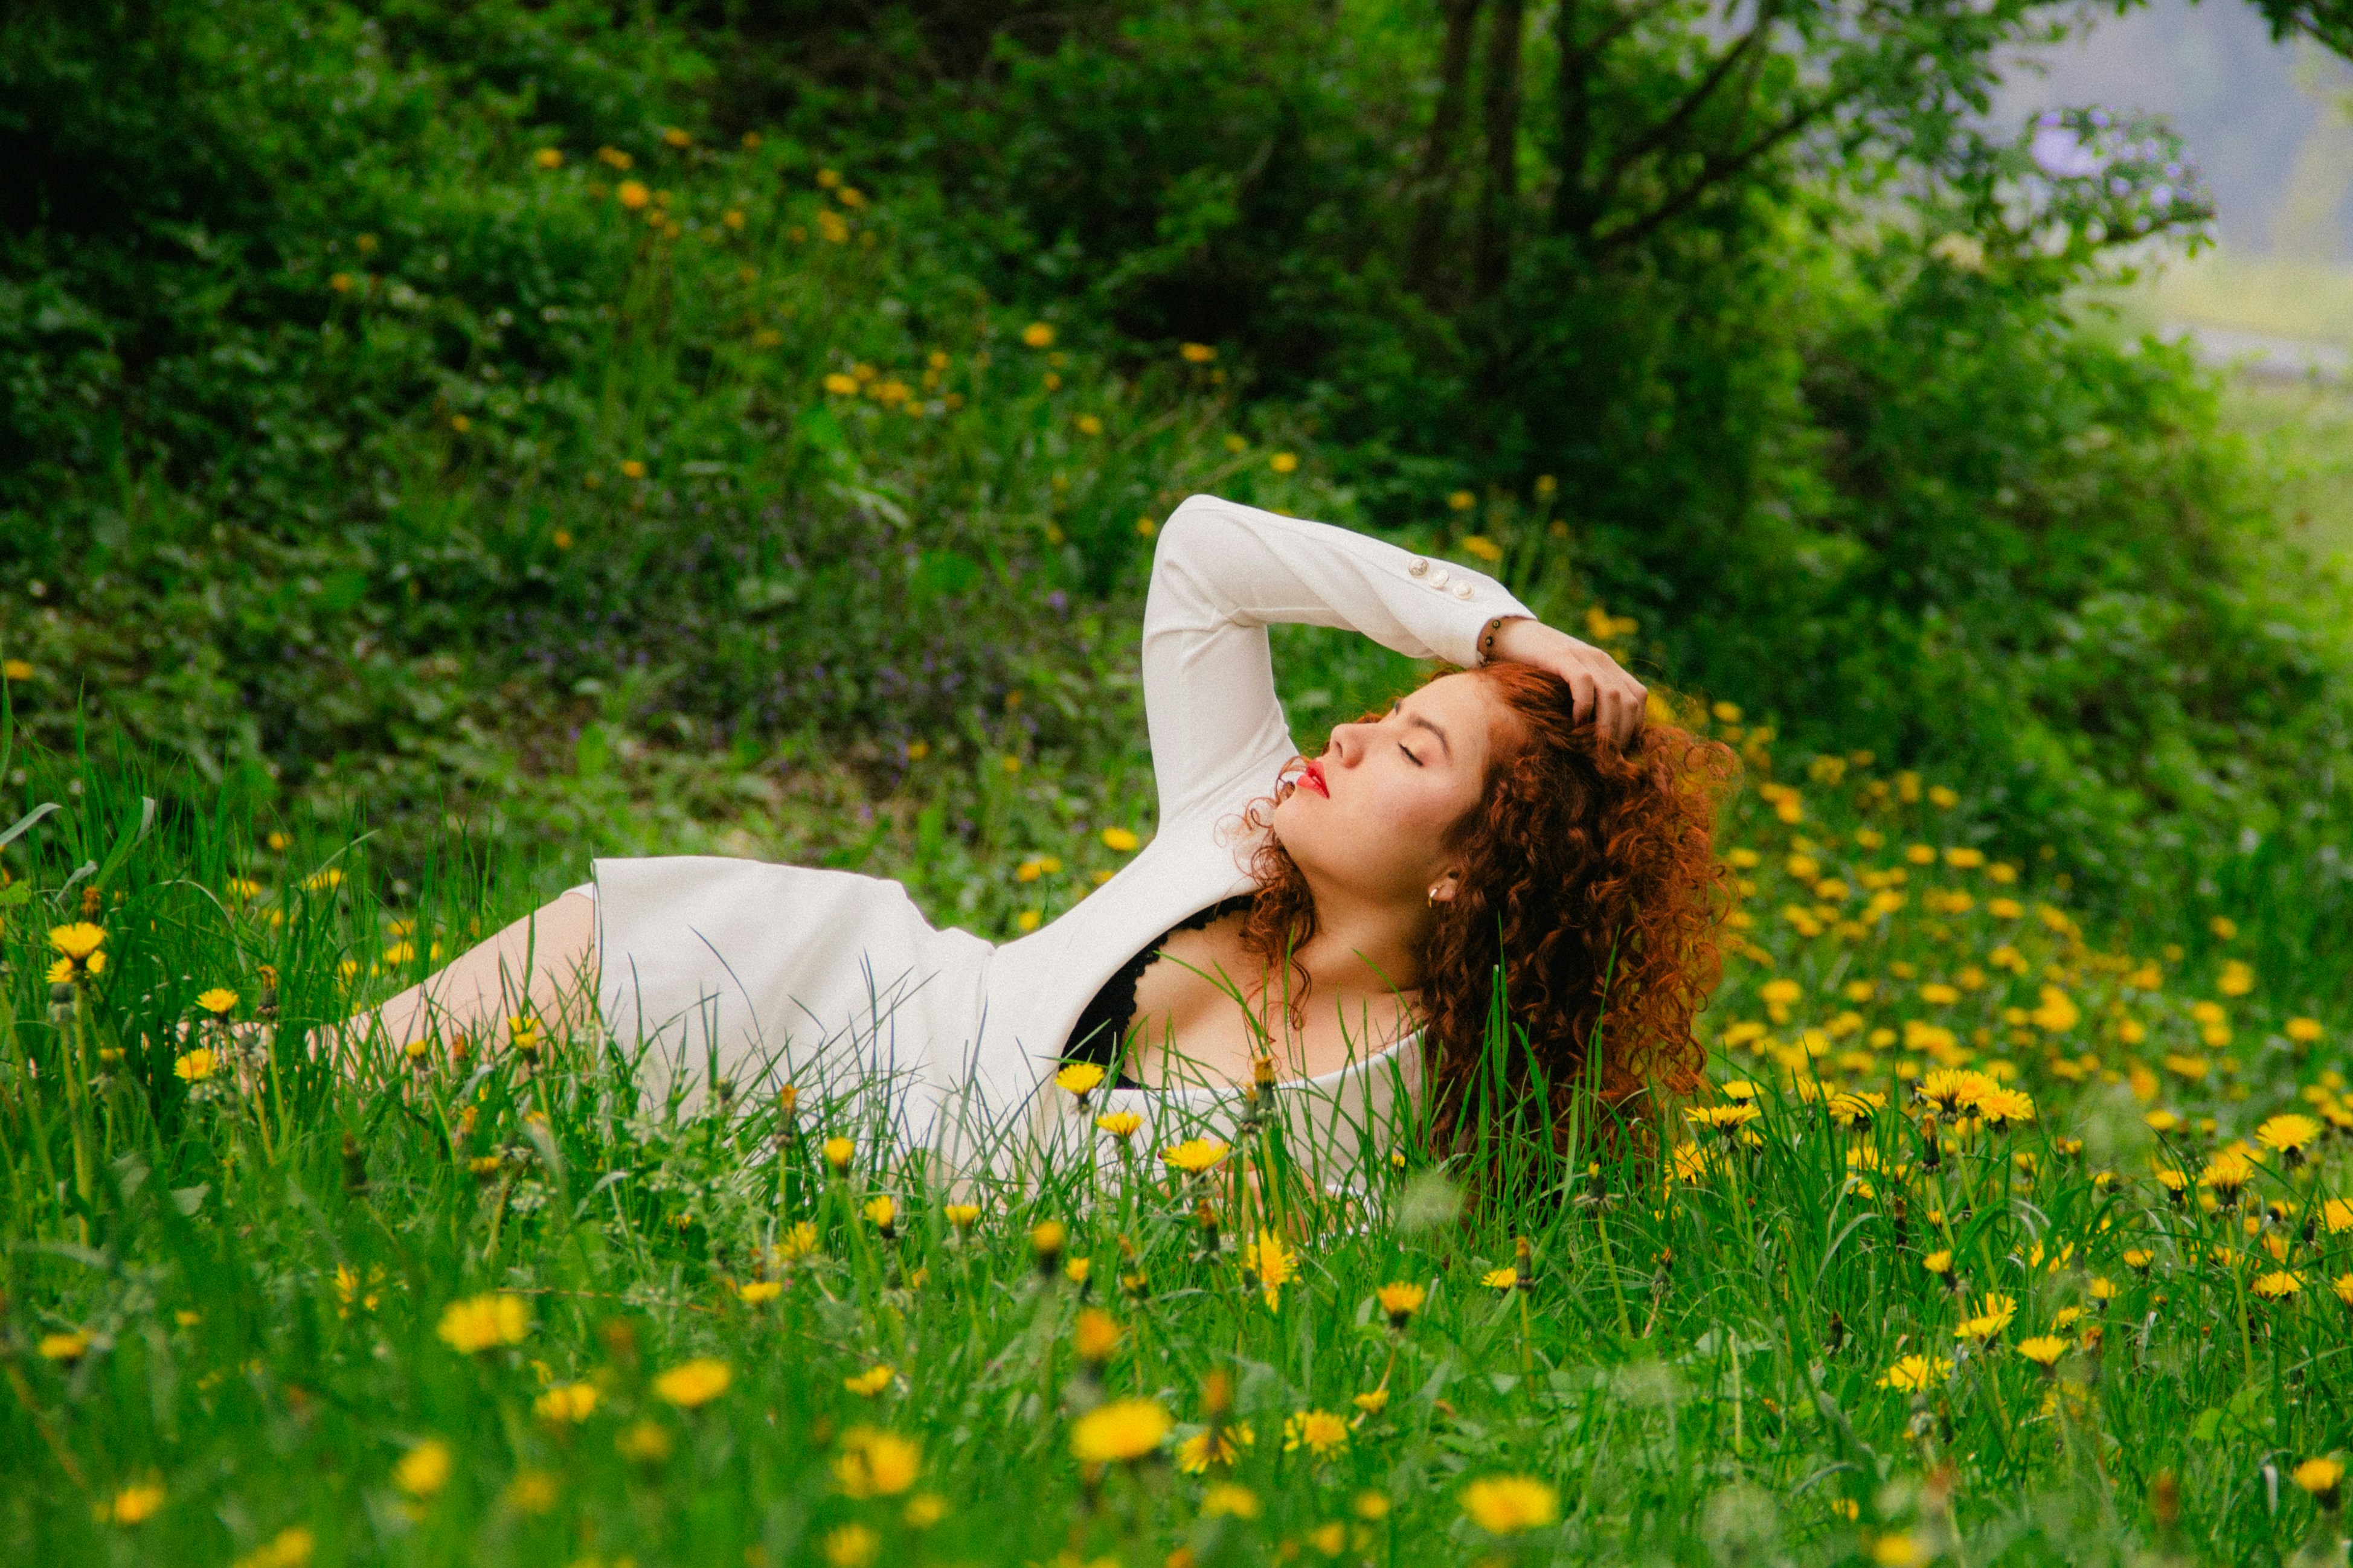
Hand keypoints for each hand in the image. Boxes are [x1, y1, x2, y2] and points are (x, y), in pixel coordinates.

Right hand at [1485, 617, 1647, 746]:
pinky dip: (1584, 706)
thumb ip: (1585, 699)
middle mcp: (1600, 659)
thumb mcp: (1568, 683)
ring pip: (1613, 695)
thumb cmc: (1535, 667)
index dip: (1634, 726)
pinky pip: (1583, 683)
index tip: (1618, 748)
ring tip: (1593, 746)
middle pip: (1630, 700)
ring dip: (1606, 726)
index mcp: (1607, 666)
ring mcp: (1582, 656)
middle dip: (1622, 733)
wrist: (1508, 633)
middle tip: (1606, 756)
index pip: (1638, 697)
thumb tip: (1596, 737)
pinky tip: (1575, 722)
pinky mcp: (1561, 656)